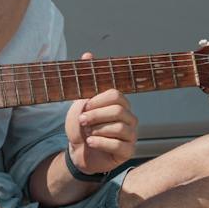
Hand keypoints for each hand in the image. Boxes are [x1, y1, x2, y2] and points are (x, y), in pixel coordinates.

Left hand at [64, 51, 137, 175]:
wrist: (77, 151)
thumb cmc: (81, 127)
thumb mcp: (80, 102)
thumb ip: (86, 81)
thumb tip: (88, 55)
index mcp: (120, 104)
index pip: (116, 95)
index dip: (98, 101)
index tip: (84, 107)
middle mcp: (129, 118)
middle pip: (118, 111)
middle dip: (95, 116)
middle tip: (82, 121)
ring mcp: (131, 135)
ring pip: (119, 128)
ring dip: (97, 130)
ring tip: (87, 134)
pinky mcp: (128, 152)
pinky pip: (118, 145)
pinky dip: (100, 143)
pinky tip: (90, 143)